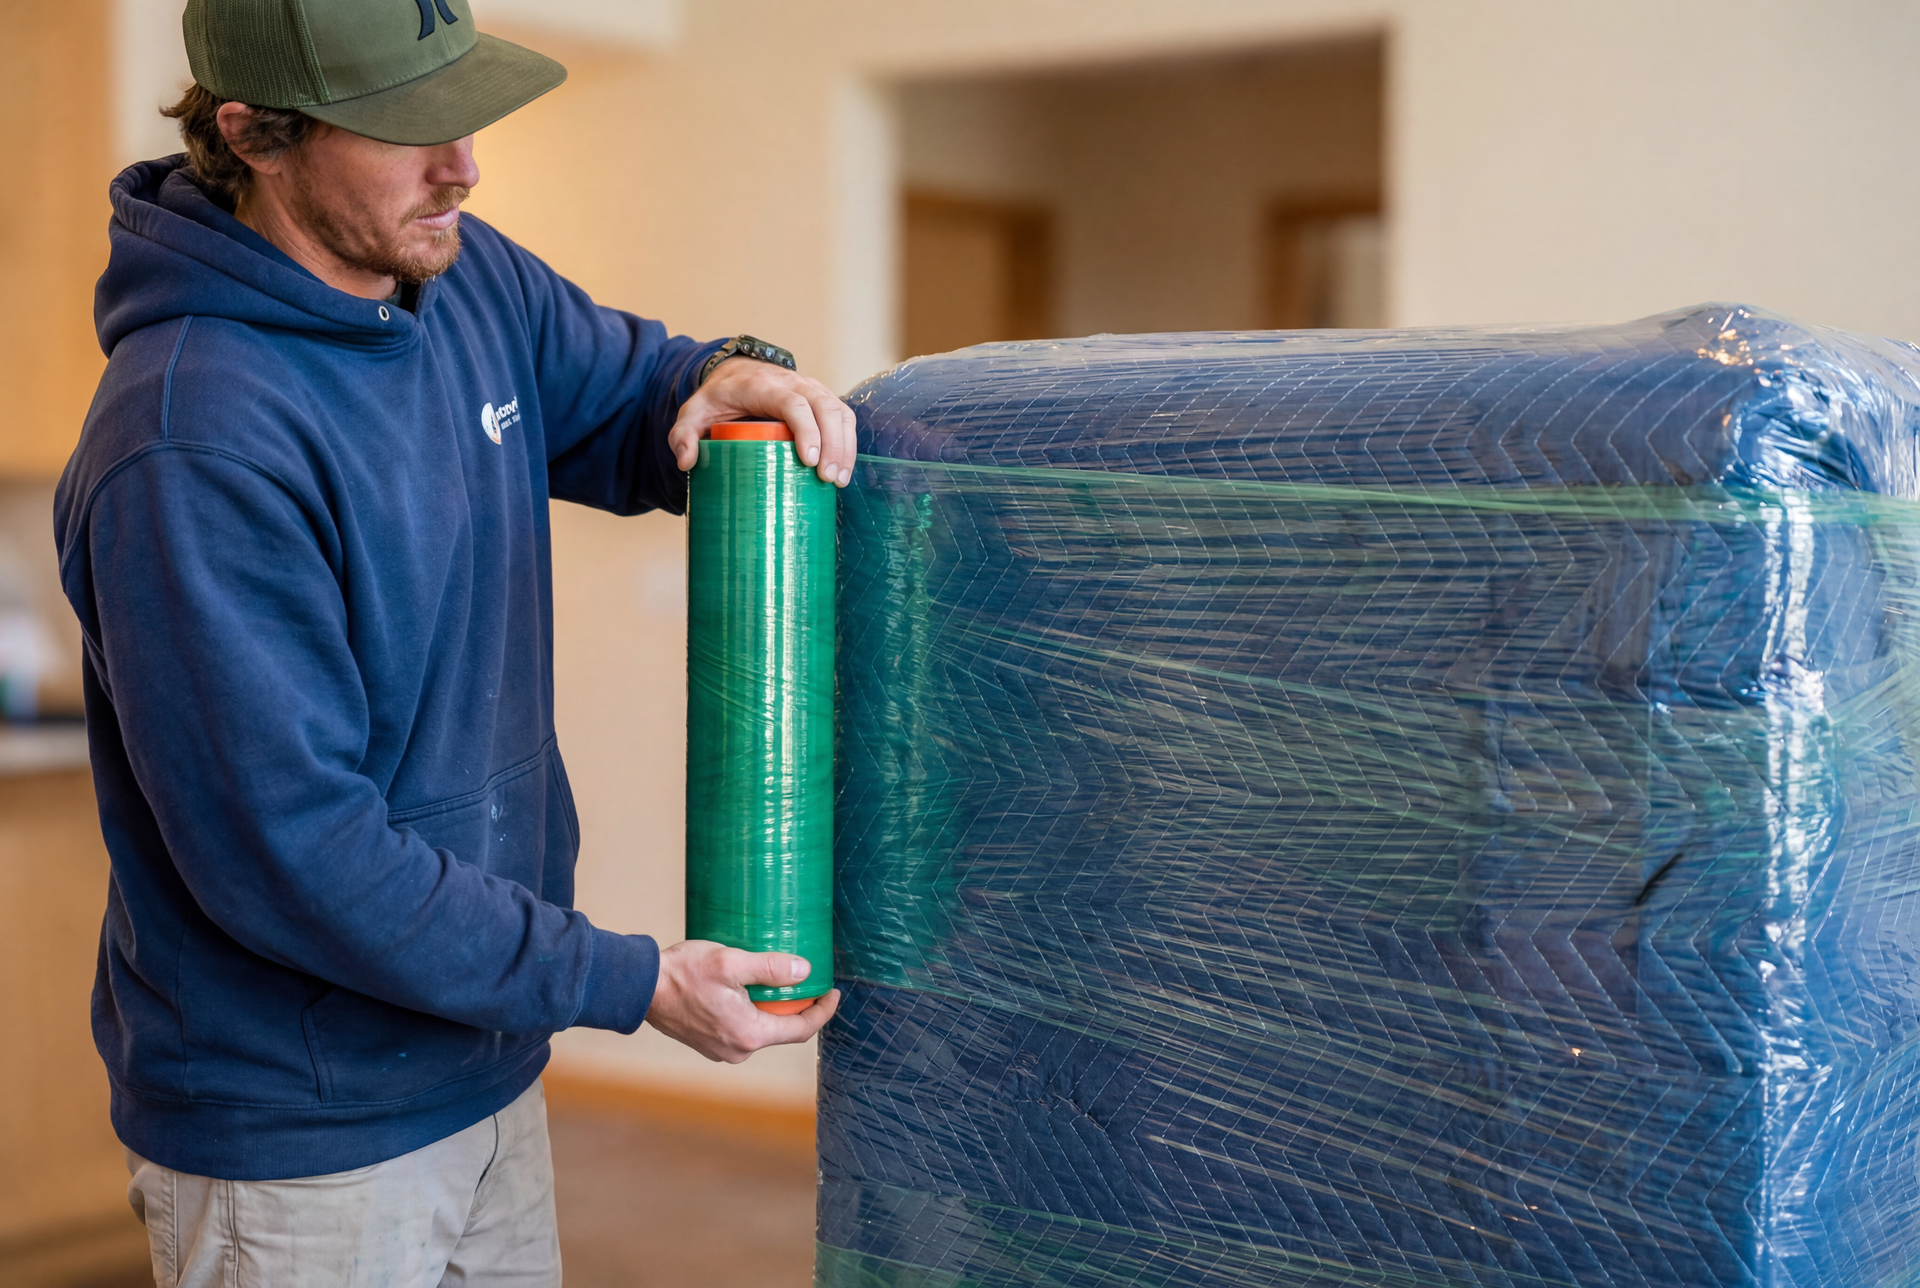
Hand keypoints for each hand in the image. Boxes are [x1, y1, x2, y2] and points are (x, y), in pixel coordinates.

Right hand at [644, 939, 840, 1062]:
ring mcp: (722, 1050)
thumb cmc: (683, 973)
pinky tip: (749, 990)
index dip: (822, 1011)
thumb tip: (804, 971)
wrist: (640, 987)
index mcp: (749, 1034)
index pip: (801, 1029)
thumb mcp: (731, 962)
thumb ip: (770, 968)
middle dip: (798, 1007)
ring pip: (761, 1029)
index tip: (833, 992)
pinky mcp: (709, 1043)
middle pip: (782, 1030)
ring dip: (773, 1008)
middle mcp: (738, 1050)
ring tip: (777, 981)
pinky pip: (743, 1029)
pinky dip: (753, 1012)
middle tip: (806, 980)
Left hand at [668, 358, 857, 487]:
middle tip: (829, 479)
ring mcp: (812, 389)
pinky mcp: (822, 399)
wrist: (738, 374)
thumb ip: (682, 434)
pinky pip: (843, 417)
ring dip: (845, 446)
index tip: (810, 461)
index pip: (793, 403)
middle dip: (833, 444)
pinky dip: (849, 442)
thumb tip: (688, 463)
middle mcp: (793, 383)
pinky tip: (844, 469)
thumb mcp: (693, 412)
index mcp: (763, 385)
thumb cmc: (718, 398)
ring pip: (839, 412)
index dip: (806, 430)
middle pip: (824, 408)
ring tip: (839, 480)